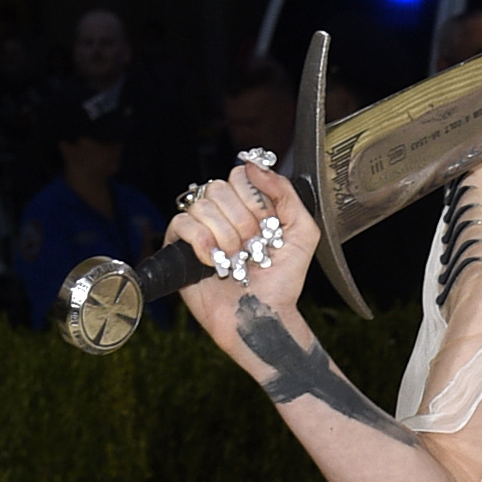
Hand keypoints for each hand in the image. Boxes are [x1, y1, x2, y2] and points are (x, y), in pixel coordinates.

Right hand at [176, 159, 320, 346]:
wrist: (265, 316)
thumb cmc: (282, 282)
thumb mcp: (303, 233)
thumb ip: (286, 193)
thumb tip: (254, 166)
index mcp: (247, 206)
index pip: (239, 176)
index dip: (254, 200)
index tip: (267, 226)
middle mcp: (222, 214)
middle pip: (219, 188)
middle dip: (242, 222)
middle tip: (252, 248)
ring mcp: (199, 228)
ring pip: (202, 206)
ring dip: (226, 237)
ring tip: (236, 260)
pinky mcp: (178, 246)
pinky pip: (182, 223)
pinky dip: (202, 243)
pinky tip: (215, 262)